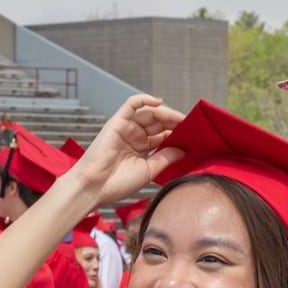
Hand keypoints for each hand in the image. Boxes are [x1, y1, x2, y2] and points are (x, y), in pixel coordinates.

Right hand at [63, 94, 185, 207]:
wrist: (94, 188)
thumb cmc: (116, 184)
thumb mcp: (148, 171)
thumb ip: (166, 157)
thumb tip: (183, 149)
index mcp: (141, 149)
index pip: (163, 135)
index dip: (177, 133)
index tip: (193, 134)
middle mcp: (134, 137)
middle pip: (158, 122)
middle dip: (174, 122)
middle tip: (189, 124)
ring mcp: (126, 128)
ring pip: (149, 113)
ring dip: (165, 113)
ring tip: (179, 118)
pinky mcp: (117, 122)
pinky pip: (132, 104)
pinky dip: (144, 99)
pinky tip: (159, 102)